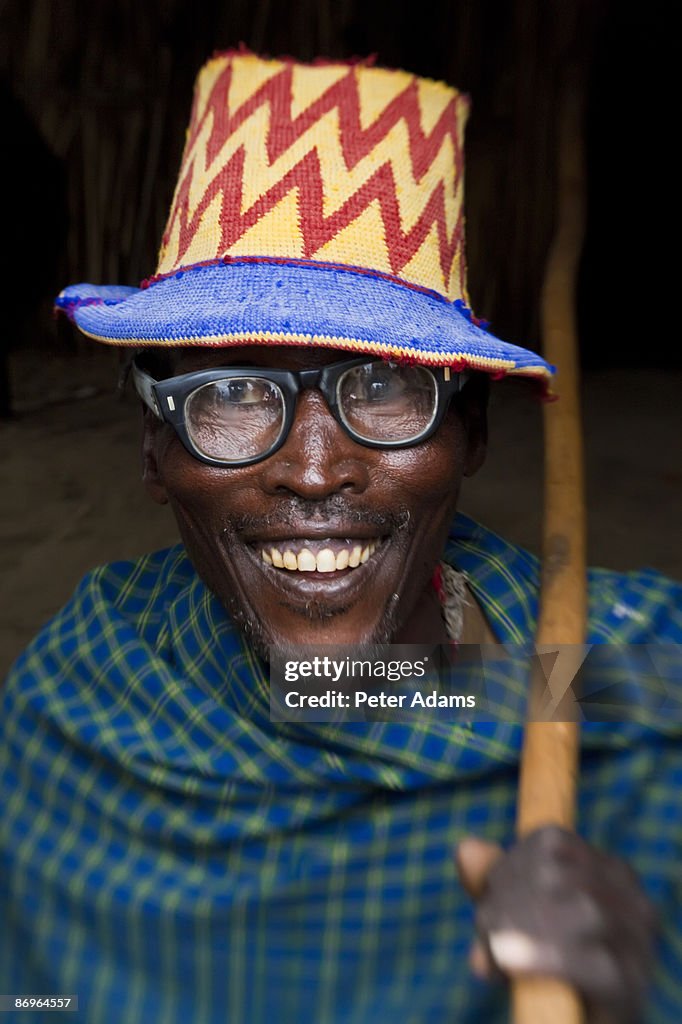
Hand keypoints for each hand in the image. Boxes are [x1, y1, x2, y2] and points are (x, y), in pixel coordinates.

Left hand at [455, 826, 656, 1023]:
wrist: (578, 1019)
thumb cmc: (553, 966)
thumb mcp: (519, 916)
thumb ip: (495, 881)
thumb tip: (466, 849)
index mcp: (611, 871)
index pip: (551, 841)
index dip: (508, 865)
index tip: (489, 896)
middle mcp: (633, 898)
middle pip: (558, 874)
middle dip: (508, 898)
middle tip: (485, 929)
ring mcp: (637, 942)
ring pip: (581, 910)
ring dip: (520, 927)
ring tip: (493, 949)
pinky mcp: (629, 985)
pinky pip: (587, 962)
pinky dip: (541, 957)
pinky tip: (505, 960)